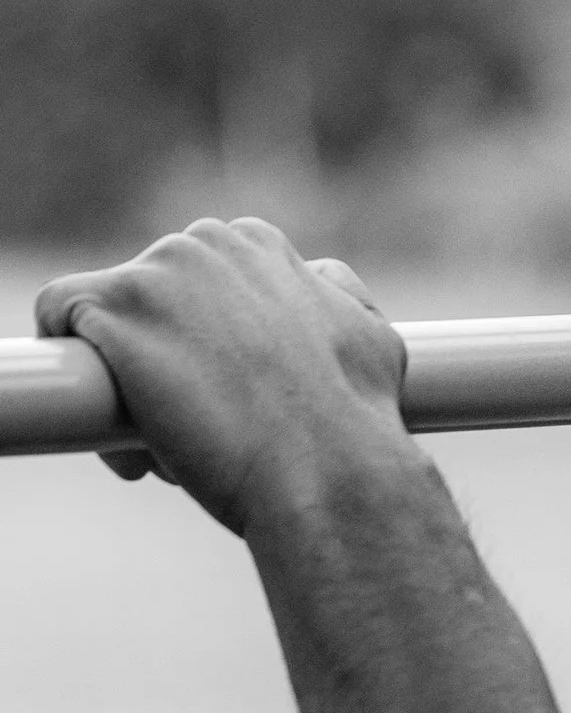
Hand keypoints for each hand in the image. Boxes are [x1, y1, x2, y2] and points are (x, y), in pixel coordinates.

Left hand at [35, 219, 410, 534]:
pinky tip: (123, 432)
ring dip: (128, 381)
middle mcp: (204, 244)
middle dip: (164, 362)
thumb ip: (334, 298)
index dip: (199, 344)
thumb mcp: (369, 336)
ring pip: (106, 322)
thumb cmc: (353, 420)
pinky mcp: (112, 308)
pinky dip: (76, 371)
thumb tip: (322, 285)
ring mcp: (156, 271)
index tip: (218, 397)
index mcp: (256, 244)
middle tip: (195, 430)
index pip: (193, 284)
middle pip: (147, 303)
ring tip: (170, 446)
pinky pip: (60, 318)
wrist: (329, 469)